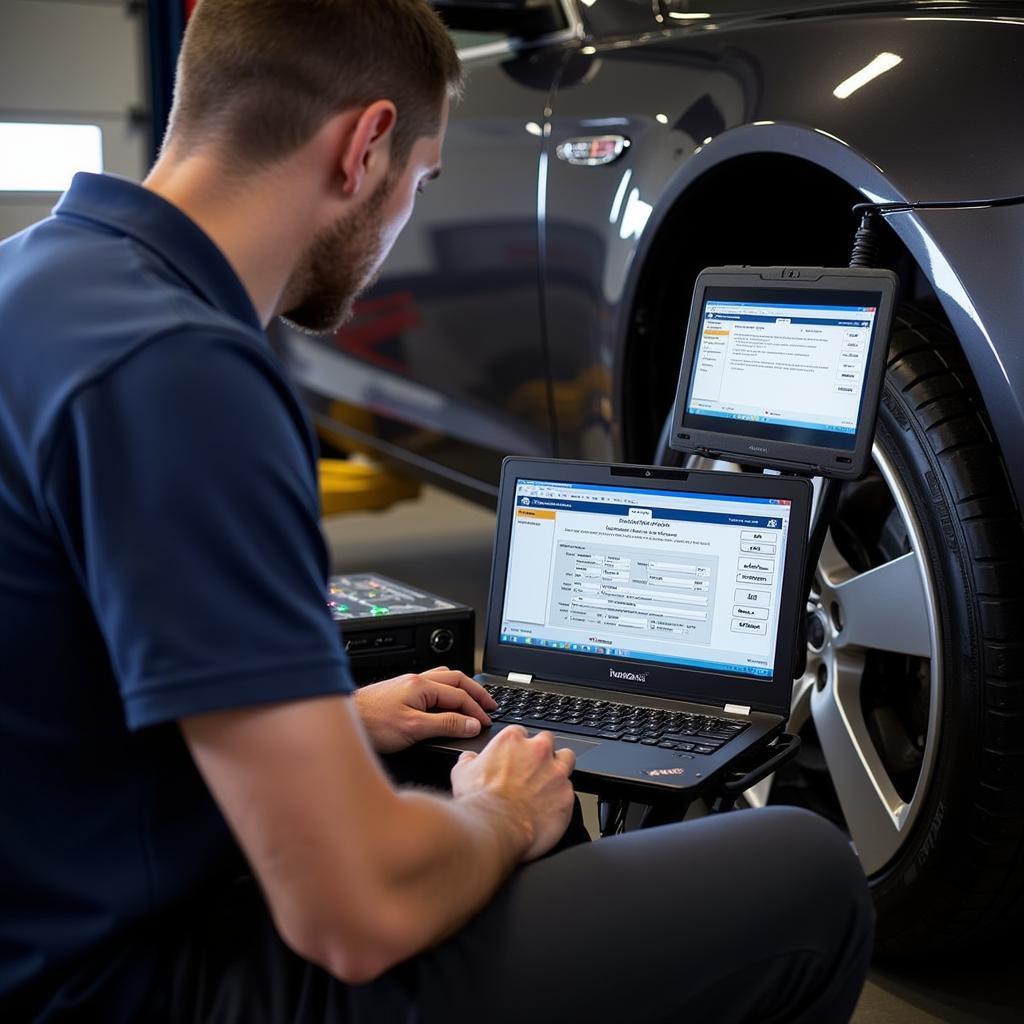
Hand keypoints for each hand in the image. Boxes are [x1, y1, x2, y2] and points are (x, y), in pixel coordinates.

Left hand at [353, 667, 497, 753]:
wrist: (346, 719)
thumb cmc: (372, 724)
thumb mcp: (414, 728)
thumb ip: (445, 724)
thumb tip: (471, 724)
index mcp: (422, 686)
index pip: (460, 696)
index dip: (476, 711)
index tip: (486, 722)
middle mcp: (416, 680)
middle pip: (456, 679)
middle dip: (476, 692)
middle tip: (490, 704)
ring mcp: (407, 684)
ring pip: (443, 678)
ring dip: (461, 687)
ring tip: (473, 698)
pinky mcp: (400, 692)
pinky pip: (431, 684)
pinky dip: (446, 690)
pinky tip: (444, 700)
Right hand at [451, 726, 575, 861]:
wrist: (493, 827)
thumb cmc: (479, 800)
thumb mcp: (462, 772)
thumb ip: (470, 760)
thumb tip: (469, 758)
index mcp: (512, 740)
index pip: (521, 733)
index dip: (518, 747)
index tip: (515, 758)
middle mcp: (538, 750)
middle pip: (548, 741)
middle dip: (542, 753)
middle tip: (533, 769)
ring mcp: (556, 772)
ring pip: (567, 759)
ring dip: (559, 768)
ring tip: (549, 783)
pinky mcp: (567, 795)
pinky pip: (569, 791)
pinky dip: (561, 798)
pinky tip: (550, 808)